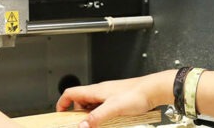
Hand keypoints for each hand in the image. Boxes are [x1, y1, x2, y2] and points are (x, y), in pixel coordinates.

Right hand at [55, 71, 173, 127]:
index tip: (60, 114)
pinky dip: (102, 116)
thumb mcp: (113, 108)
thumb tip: (82, 126)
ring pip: (93, 106)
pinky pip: (103, 108)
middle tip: (82, 124)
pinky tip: (109, 122)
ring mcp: (109, 96)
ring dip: (91, 116)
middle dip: (78, 114)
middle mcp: (101, 91)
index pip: (71, 93)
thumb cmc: (137, 93)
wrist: (154, 90)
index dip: (62, 103)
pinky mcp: (117, 100)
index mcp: (96, 90)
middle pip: (81, 102)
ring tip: (96, 124)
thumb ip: (97, 117)